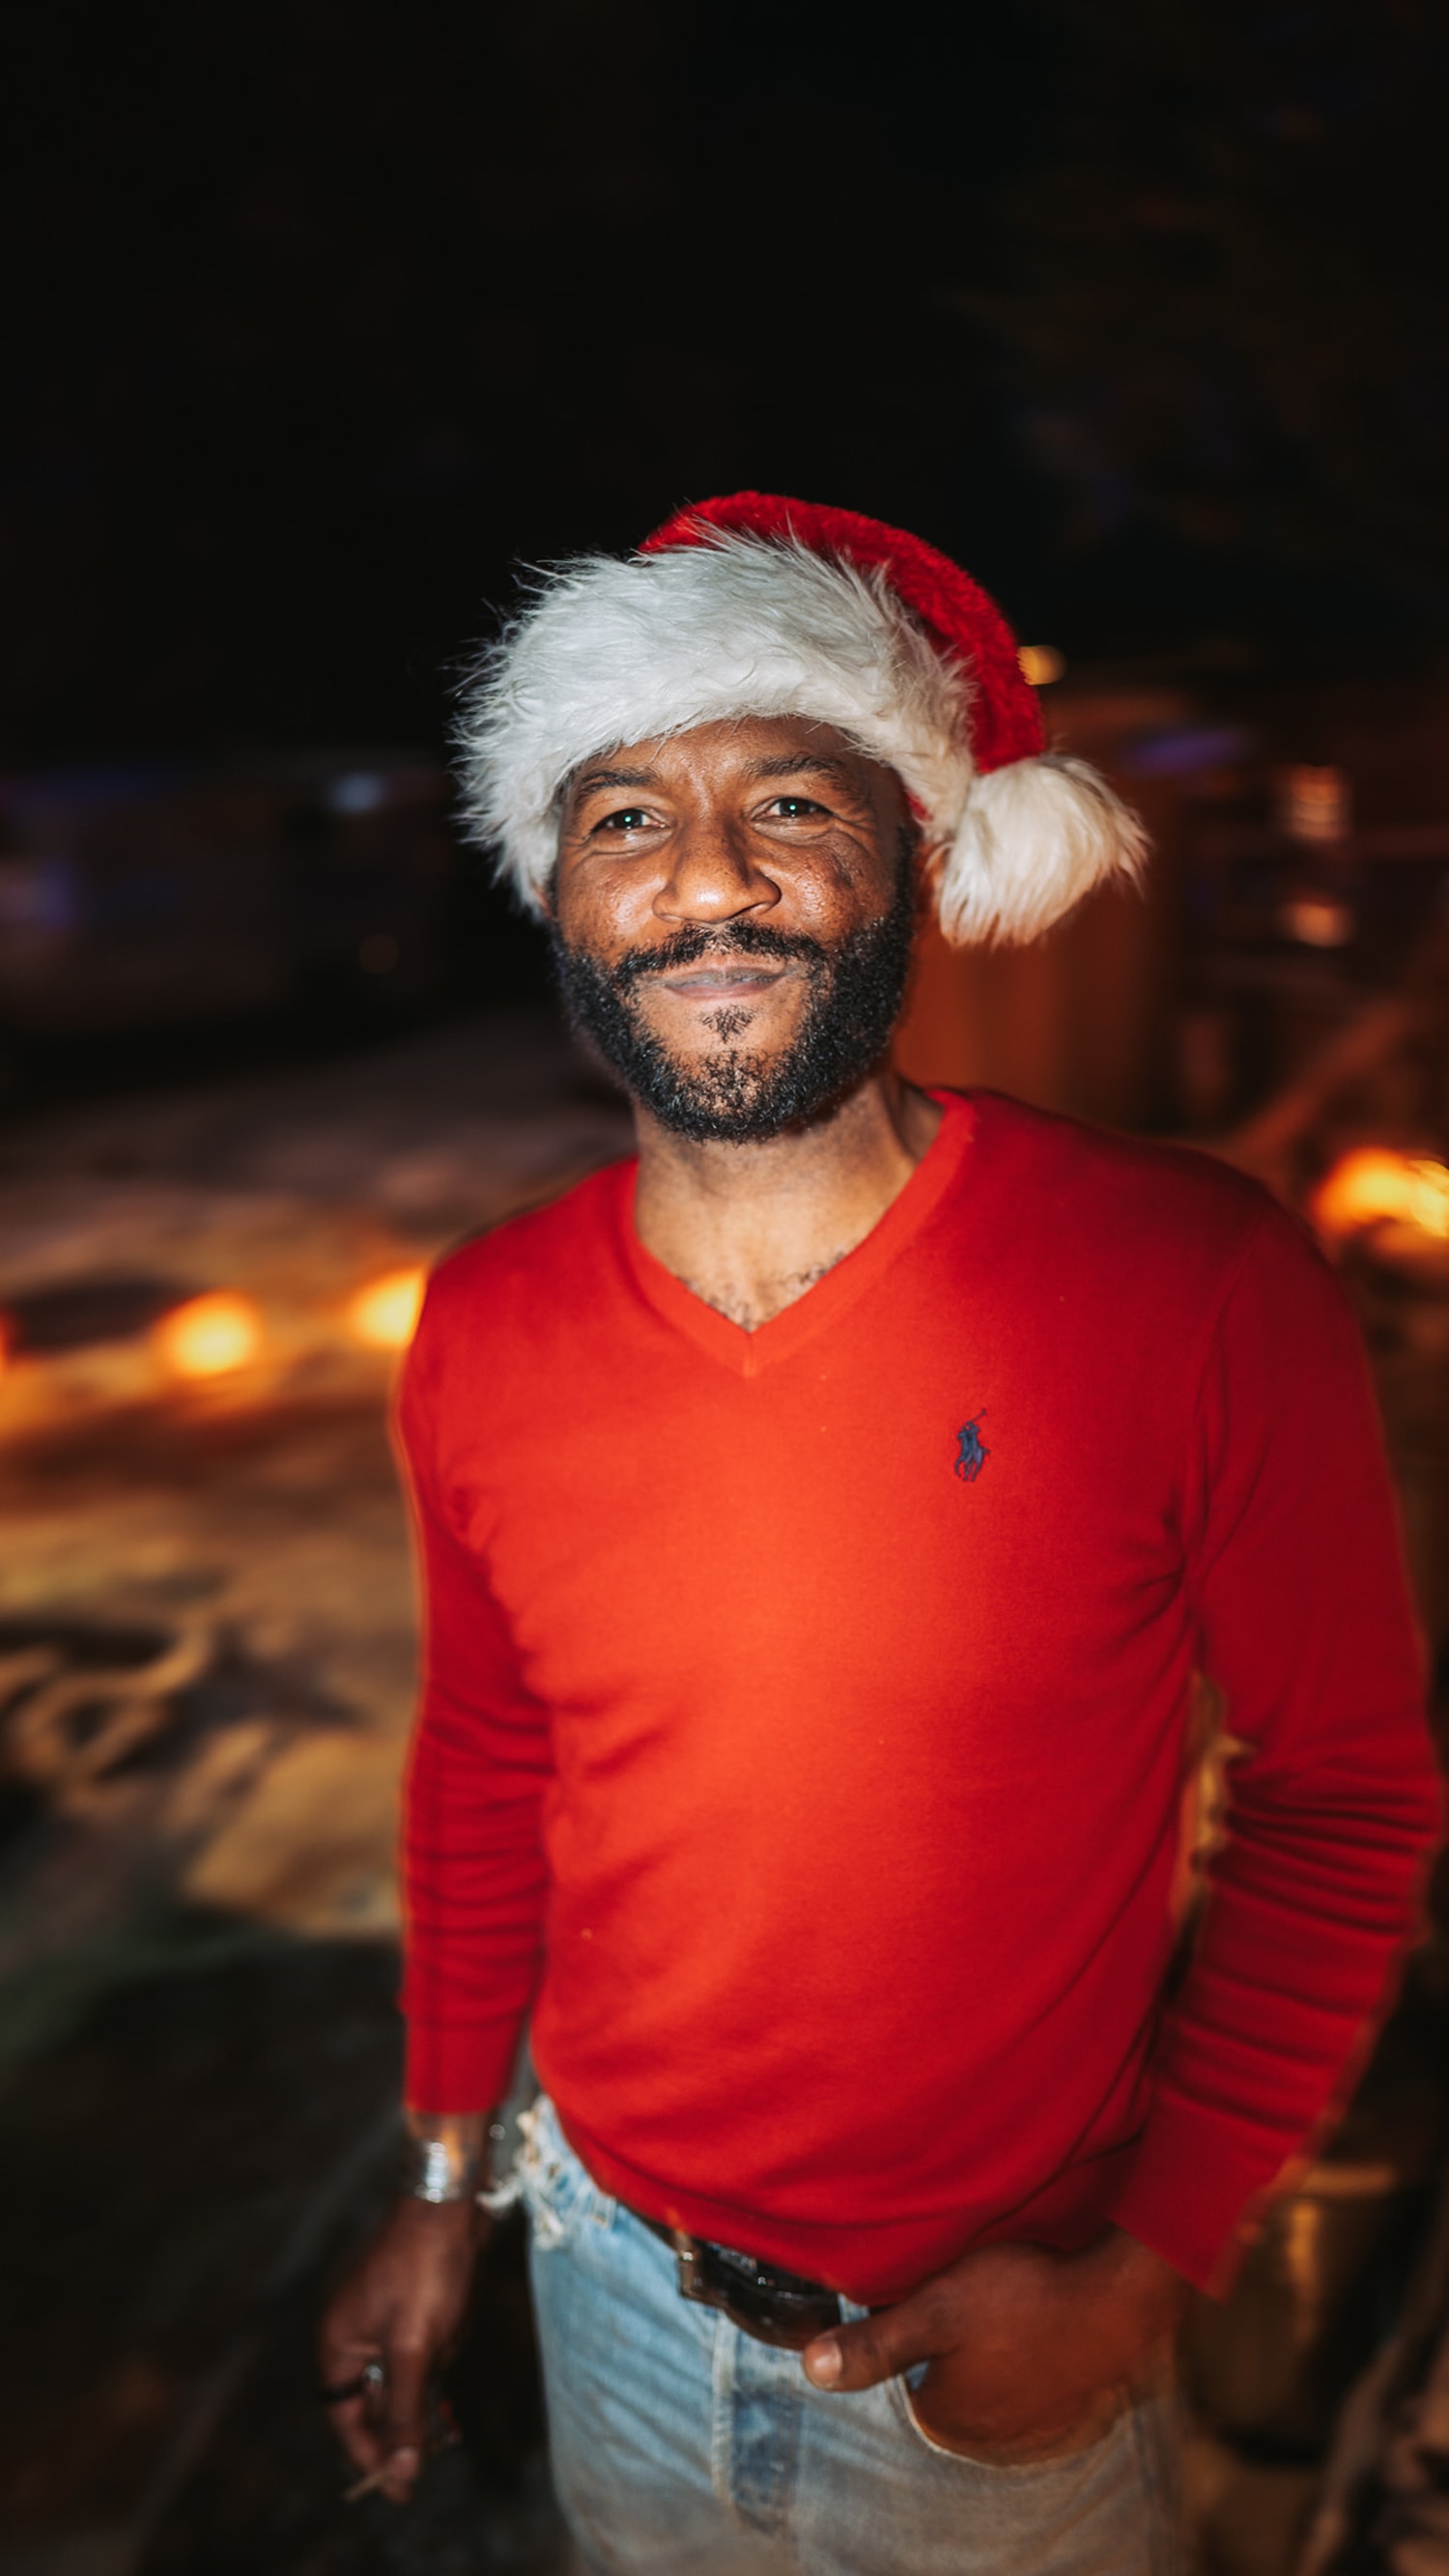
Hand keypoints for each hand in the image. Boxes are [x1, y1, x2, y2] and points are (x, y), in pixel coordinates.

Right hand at [319, 2195, 488, 2501]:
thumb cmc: (426, 2269)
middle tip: (444, 2438)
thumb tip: (400, 2471)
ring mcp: (380, 2320)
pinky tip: (455, 2339)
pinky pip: (420, 2352)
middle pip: (374, 2403)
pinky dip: (439, 2358)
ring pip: (403, 2378)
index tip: (402, 2491)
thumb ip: (406, 2413)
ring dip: (430, 2383)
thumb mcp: (416, 2349)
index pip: (346, 2420)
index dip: (372, 2457)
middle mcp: (352, 2335)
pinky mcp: (408, 2307)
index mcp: (338, 2345)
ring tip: (452, 2367)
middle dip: (409, 2418)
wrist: (451, 2201)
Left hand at [801, 2227, 1188, 2463]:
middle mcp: (985, 2439)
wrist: (1116, 2304)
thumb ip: (873, 2344)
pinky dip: (1030, 2351)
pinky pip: (1029, 2377)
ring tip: (1010, 2300)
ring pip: (988, 2376)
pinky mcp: (1068, 2408)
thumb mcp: (934, 2309)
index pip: (903, 2366)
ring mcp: (1031, 2428)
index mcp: (943, 2419)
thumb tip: (811, 2367)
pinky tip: (1039, 2319)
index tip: (935, 2287)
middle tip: (976, 2290)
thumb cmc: (1022, 2301)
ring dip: (994, 2343)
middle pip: (943, 2374)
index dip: (912, 2318)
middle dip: (952, 2337)